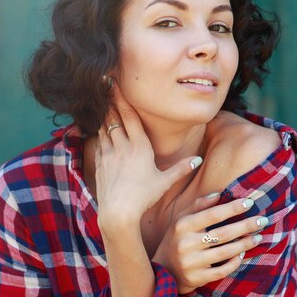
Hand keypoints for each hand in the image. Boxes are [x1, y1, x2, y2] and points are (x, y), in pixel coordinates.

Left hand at [95, 83, 202, 232]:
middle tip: (105, 84)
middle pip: (114, 118)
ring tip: (104, 104)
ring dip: (104, 116)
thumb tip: (198, 160)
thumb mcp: (165, 182)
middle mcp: (121, 147)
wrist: (118, 212)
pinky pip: (99, 143)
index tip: (115, 84)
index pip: (129, 116)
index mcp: (139, 147)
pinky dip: (99, 133)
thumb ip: (181, 169)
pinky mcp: (99, 165)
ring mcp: (108, 155)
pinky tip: (100, 130)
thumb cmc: (144, 197)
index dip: (122, 98)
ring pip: (104, 129)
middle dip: (110, 101)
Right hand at [152, 194, 266, 293]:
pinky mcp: (197, 278)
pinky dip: (235, 262)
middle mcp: (186, 244)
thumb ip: (198, 206)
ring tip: (258, 237)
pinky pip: (222, 270)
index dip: (233, 208)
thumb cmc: (176, 239)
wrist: (163, 270)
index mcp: (182, 226)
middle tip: (263, 220)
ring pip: (226, 252)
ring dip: (245, 244)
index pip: (213, 214)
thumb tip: (220, 194)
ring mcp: (191, 263)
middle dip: (246, 226)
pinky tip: (243, 254)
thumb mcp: (181, 220)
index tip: (250, 203)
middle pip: (223, 233)